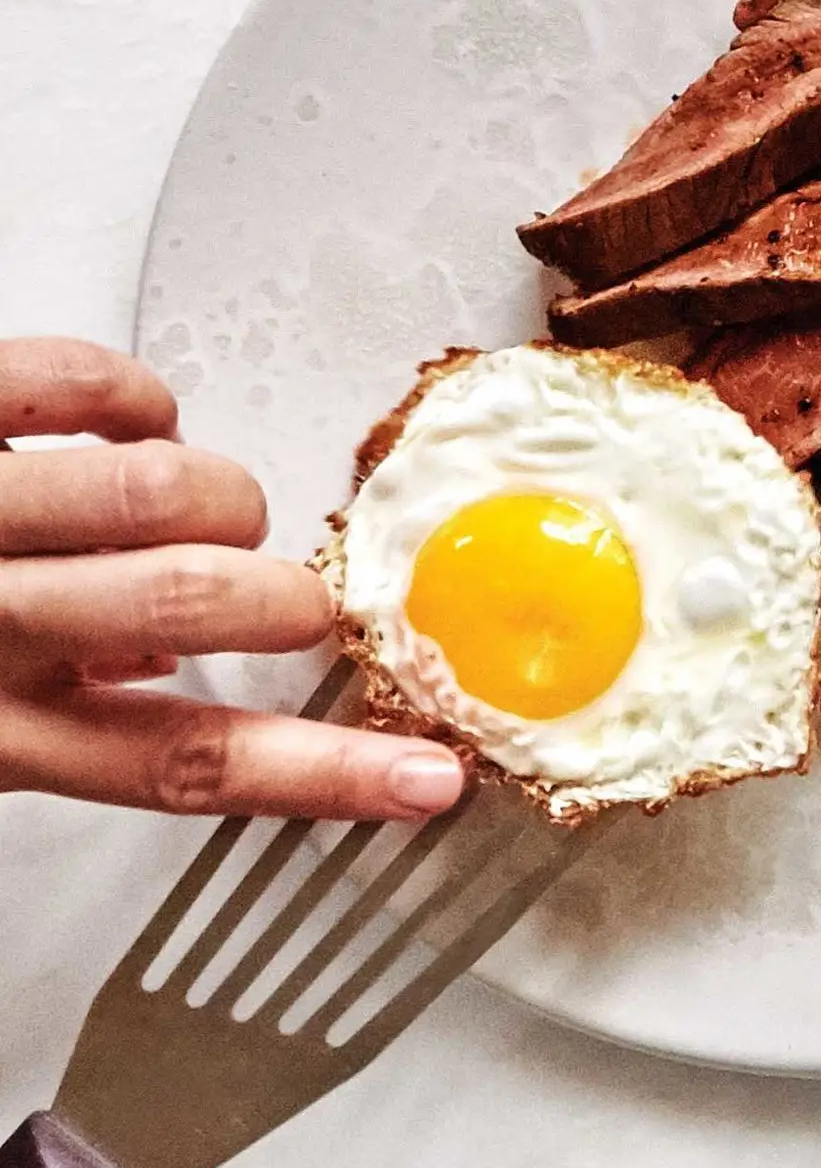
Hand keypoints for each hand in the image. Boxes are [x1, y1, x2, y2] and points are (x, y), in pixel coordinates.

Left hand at [0, 340, 462, 818]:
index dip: (321, 776)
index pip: (178, 767)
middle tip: (291, 600)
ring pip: (166, 492)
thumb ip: (44, 723)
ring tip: (197, 504)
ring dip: (219, 495)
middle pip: (197, 611)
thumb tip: (157, 682)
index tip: (428, 780)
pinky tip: (129, 426)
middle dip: (285, 599)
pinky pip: (88, 386)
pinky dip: (140, 401)